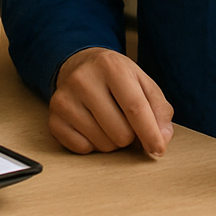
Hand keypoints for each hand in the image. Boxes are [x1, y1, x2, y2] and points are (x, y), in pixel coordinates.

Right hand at [49, 47, 174, 157]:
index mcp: (111, 66)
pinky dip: (93, 145)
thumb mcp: (142, 82)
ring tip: (108, 121)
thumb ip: (159, 109)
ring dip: (112, 141)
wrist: (79, 66)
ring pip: (102, 144)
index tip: (159, 149)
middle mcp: (83, 80)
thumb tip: (162, 139)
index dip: (150, 133)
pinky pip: (82, 149)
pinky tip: (91, 126)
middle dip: (130, 136)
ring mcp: (64, 99)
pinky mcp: (54, 118)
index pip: (135, 108)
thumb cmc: (116, 78)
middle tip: (125, 121)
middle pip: (120, 132)